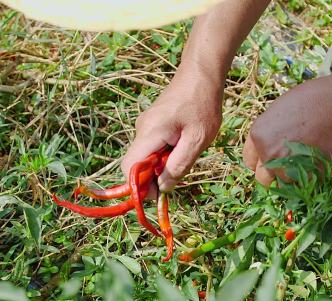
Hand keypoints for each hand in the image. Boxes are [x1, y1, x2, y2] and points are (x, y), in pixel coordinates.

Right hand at [121, 70, 222, 190]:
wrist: (201, 75)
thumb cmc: (202, 105)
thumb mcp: (197, 140)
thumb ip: (179, 165)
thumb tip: (163, 187)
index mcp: (149, 133)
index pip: (129, 168)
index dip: (140, 186)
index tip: (160, 193)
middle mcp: (142, 130)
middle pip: (137, 165)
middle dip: (154, 177)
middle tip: (180, 174)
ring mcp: (146, 127)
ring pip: (147, 158)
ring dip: (163, 165)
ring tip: (186, 153)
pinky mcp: (153, 125)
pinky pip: (153, 148)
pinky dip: (166, 154)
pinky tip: (184, 145)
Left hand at [243, 76, 331, 185]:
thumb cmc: (313, 100)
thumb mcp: (280, 110)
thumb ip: (271, 131)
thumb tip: (272, 143)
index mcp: (258, 136)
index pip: (249, 160)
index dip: (261, 161)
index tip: (270, 162)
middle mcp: (268, 154)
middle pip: (263, 179)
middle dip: (275, 175)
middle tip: (290, 165)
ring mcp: (287, 168)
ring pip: (286, 183)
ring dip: (295, 176)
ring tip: (310, 158)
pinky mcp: (307, 176)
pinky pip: (306, 183)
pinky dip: (313, 176)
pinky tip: (320, 159)